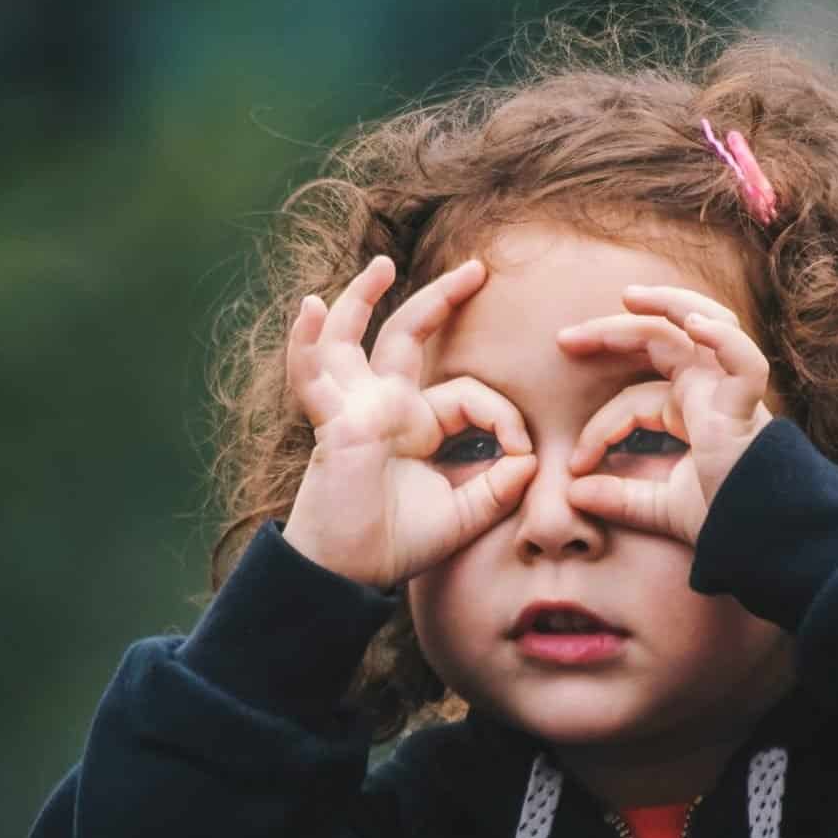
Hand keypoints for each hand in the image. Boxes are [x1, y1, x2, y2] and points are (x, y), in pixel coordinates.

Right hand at [280, 255, 537, 587]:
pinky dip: (307, 342)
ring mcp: (354, 408)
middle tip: (477, 269)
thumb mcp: (464, 515)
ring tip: (381, 264)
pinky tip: (310, 309)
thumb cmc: (396, 544)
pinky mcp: (333, 422)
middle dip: (442, 300)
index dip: (504, 417)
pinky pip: (313, 376)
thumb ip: (498, 488)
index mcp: (417, 425)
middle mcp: (384, 407)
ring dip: (361, 299)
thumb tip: (529, 460)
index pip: (468, 394)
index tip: (524, 454)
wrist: (349, 573)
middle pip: (409, 336)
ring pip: (352, 339)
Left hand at [555, 284, 772, 545]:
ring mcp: (731, 391)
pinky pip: (743, 360)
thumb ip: (619, 498)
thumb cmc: (723, 519)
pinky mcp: (748, 404)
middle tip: (564, 340)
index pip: (633, 400)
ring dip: (668, 304)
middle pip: (660, 341)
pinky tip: (694, 323)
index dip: (599, 429)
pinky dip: (723, 338)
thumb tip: (572, 494)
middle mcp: (710, 391)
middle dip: (612, 332)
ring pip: (703, 325)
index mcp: (691, 410)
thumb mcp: (660, 508)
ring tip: (629, 297)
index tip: (574, 465)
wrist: (762, 539)